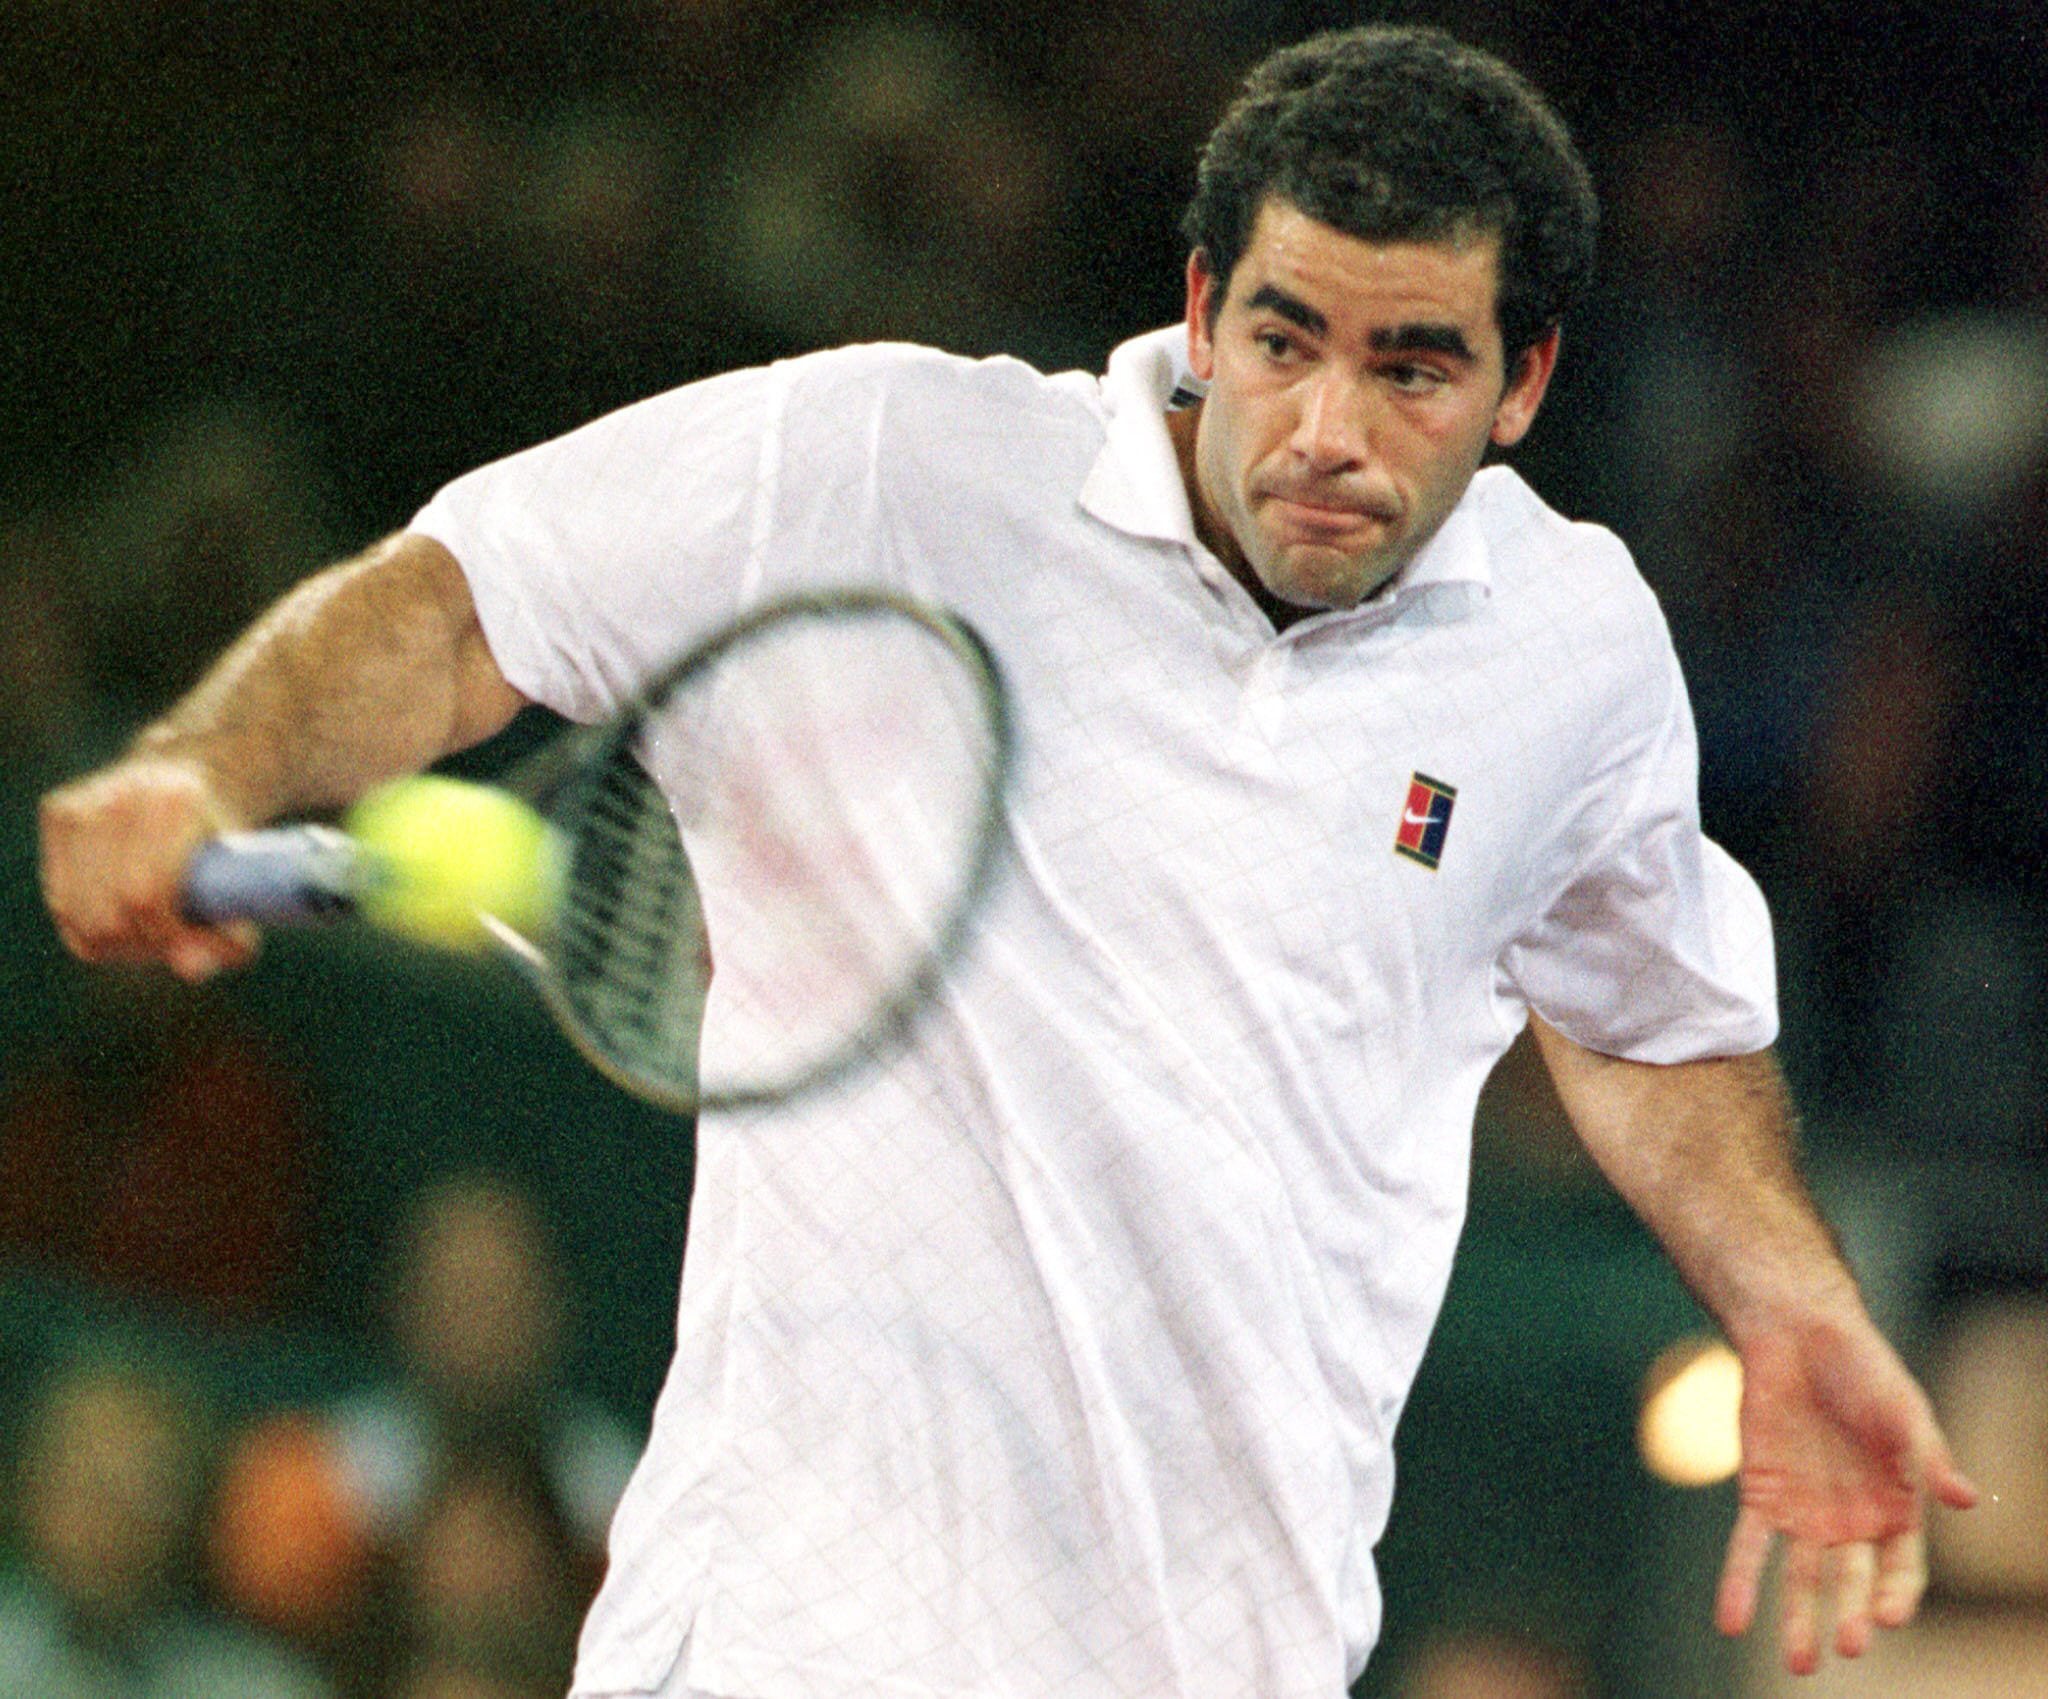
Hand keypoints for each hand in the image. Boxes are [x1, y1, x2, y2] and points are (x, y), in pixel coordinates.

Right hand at [40, 754, 259, 980]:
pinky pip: (62, 900)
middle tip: (182, 944)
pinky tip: (126, 918)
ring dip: (118, 942)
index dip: (173, 936)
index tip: (206, 947)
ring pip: (78, 914)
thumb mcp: (244, 879)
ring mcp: (82, 802)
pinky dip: (91, 926)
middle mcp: (120, 795)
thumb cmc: (226, 837)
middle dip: (147, 945)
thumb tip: (192, 972)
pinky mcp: (58, 812)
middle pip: (108, 912)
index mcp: (175, 802)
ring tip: (157, 933)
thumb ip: (228, 928)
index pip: (148, 894)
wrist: (194, 772)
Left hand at [1714, 1315, 1978, 1674]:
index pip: (1902, 1569)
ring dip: (1796, 1618)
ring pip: (1800, 1578)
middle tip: (1848, 1648)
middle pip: (1852, 1581)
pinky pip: (1748, 1547)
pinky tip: (1731, 1621)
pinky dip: (1739, 1583)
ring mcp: (1804, 1512)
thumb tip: (1967, 1499)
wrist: (1798, 1332)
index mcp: (1897, 1509)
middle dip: (1851, 1615)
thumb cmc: (1864, 1370)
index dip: (1898, 1595)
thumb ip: (1927, 1457)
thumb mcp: (1904, 1411)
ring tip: (1798, 1662)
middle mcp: (1852, 1521)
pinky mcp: (1761, 1494)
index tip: (1890, 1618)